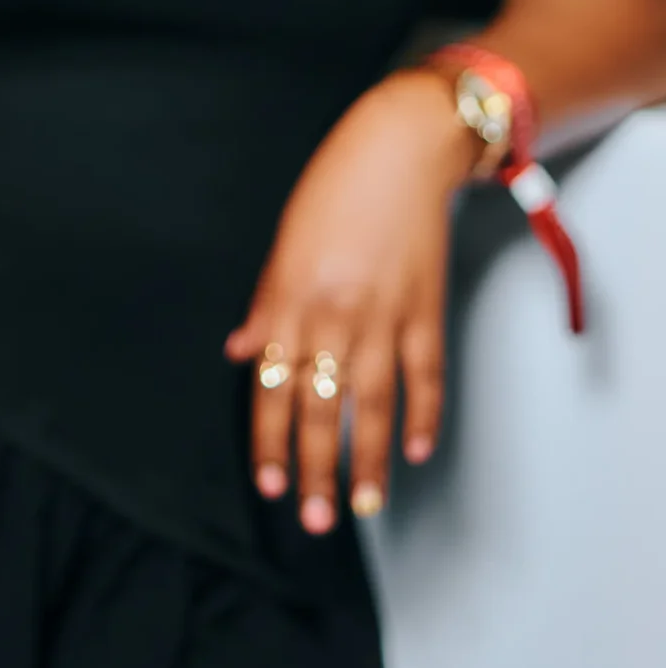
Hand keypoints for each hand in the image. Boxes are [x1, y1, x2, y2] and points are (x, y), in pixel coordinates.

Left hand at [223, 69, 476, 532]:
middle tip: (314, 519)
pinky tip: (418, 451)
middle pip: (320, 408)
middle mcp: (332, 315)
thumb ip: (266, 307)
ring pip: (372, 405)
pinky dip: (424, 415)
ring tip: (364, 506)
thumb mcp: (284, 244)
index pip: (274, 387)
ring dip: (369, 461)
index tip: (269, 483)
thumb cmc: (335, 188)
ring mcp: (382, 315)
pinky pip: (425, 375)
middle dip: (316, 469)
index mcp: (289, 299)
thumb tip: (242, 352)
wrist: (398, 148)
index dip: (271, 440)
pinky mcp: (425, 309)